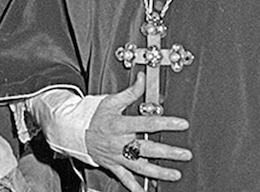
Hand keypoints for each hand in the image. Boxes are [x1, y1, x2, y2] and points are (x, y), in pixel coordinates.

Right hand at [85, 73, 190, 191]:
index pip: (147, 123)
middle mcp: (119, 142)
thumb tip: (143, 79)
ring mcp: (117, 156)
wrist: (74, 130)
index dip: (166, 123)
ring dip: (158, 172)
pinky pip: (124, 178)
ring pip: (140, 166)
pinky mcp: (113, 165)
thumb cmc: (94, 115)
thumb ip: (131, 92)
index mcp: (120, 124)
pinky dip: (134, 187)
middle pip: (146, 149)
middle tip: (185, 154)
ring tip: (175, 174)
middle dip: (167, 152)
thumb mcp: (111, 100)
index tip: (181, 124)